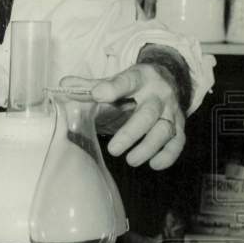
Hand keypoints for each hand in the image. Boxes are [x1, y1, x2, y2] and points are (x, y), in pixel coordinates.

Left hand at [60, 63, 184, 170]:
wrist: (168, 79)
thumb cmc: (135, 84)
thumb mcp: (115, 80)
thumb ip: (90, 86)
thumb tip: (64, 85)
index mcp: (141, 78)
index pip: (128, 80)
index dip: (113, 87)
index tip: (97, 94)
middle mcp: (159, 94)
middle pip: (149, 113)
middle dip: (131, 132)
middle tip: (113, 149)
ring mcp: (171, 111)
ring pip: (165, 130)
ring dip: (148, 147)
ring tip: (130, 160)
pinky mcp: (179, 126)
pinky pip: (178, 142)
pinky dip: (168, 155)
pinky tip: (154, 164)